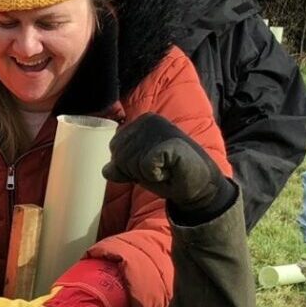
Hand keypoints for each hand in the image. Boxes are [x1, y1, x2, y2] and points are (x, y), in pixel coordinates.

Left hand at [101, 113, 232, 220]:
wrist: (198, 186)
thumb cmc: (168, 175)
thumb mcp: (137, 171)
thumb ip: (120, 167)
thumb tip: (106, 170)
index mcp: (141, 122)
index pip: (114, 148)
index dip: (128, 166)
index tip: (149, 166)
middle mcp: (150, 120)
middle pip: (120, 155)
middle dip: (136, 171)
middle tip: (159, 169)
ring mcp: (162, 128)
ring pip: (131, 162)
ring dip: (147, 175)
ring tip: (165, 169)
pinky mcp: (171, 142)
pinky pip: (145, 166)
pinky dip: (155, 175)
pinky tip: (170, 171)